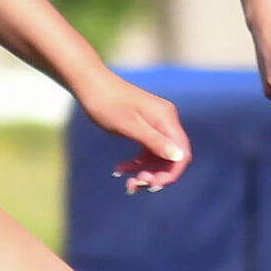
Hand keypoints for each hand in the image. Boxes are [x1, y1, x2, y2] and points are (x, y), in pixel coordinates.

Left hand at [76, 73, 191, 194]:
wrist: (89, 84)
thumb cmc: (107, 103)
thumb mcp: (130, 126)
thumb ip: (155, 141)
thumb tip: (180, 157)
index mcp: (166, 119)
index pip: (182, 153)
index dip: (172, 173)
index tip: (153, 186)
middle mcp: (165, 121)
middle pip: (171, 158)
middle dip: (156, 175)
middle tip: (134, 185)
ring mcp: (155, 125)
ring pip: (158, 158)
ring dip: (145, 172)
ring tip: (127, 183)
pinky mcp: (144, 128)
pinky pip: (146, 152)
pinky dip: (136, 163)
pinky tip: (119, 170)